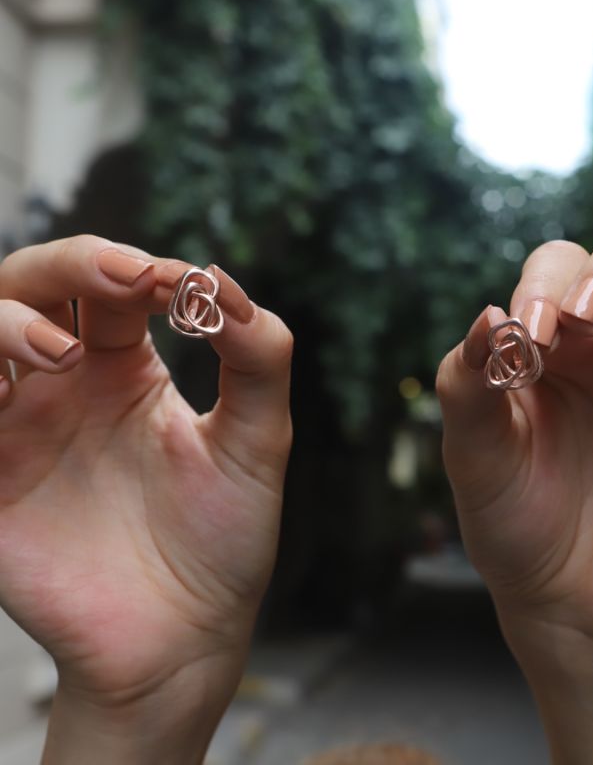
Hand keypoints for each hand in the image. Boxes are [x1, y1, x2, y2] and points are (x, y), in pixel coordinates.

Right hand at [0, 236, 292, 761]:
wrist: (184, 636)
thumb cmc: (224, 538)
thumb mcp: (257, 443)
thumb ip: (258, 362)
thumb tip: (229, 288)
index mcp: (127, 371)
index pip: (111, 286)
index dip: (137, 268)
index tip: (178, 283)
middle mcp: (65, 388)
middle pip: (32, 288)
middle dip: (67, 265)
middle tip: (123, 278)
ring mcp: (19, 431)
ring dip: (6, 323)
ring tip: (62, 351)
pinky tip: (2, 392)